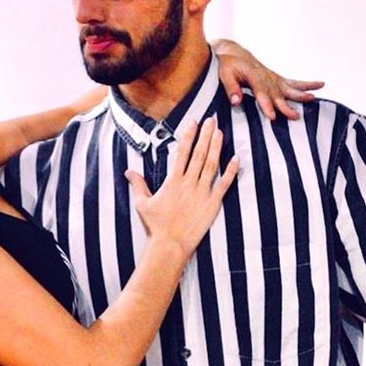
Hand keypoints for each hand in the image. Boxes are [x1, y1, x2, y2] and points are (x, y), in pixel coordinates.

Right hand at [124, 118, 239, 257]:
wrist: (170, 245)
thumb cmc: (156, 226)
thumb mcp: (143, 204)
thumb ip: (138, 185)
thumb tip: (128, 172)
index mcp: (173, 181)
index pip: (182, 152)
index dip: (189, 135)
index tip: (194, 122)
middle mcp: (189, 183)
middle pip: (199, 153)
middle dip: (206, 135)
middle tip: (212, 119)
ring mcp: (202, 193)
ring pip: (212, 165)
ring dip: (217, 147)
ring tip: (220, 132)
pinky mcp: (213, 204)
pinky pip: (224, 185)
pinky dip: (231, 171)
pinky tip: (236, 158)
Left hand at [213, 39, 323, 121]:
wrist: (233, 54)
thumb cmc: (226, 65)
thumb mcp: (224, 74)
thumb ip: (231, 88)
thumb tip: (236, 102)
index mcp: (253, 74)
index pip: (261, 92)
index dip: (267, 105)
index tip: (272, 117)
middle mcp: (266, 75)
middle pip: (278, 93)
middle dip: (286, 105)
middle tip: (295, 116)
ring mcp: (274, 77)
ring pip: (289, 87)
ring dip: (301, 94)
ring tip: (313, 98)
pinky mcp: (277, 79)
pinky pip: (294, 83)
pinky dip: (307, 85)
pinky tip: (320, 85)